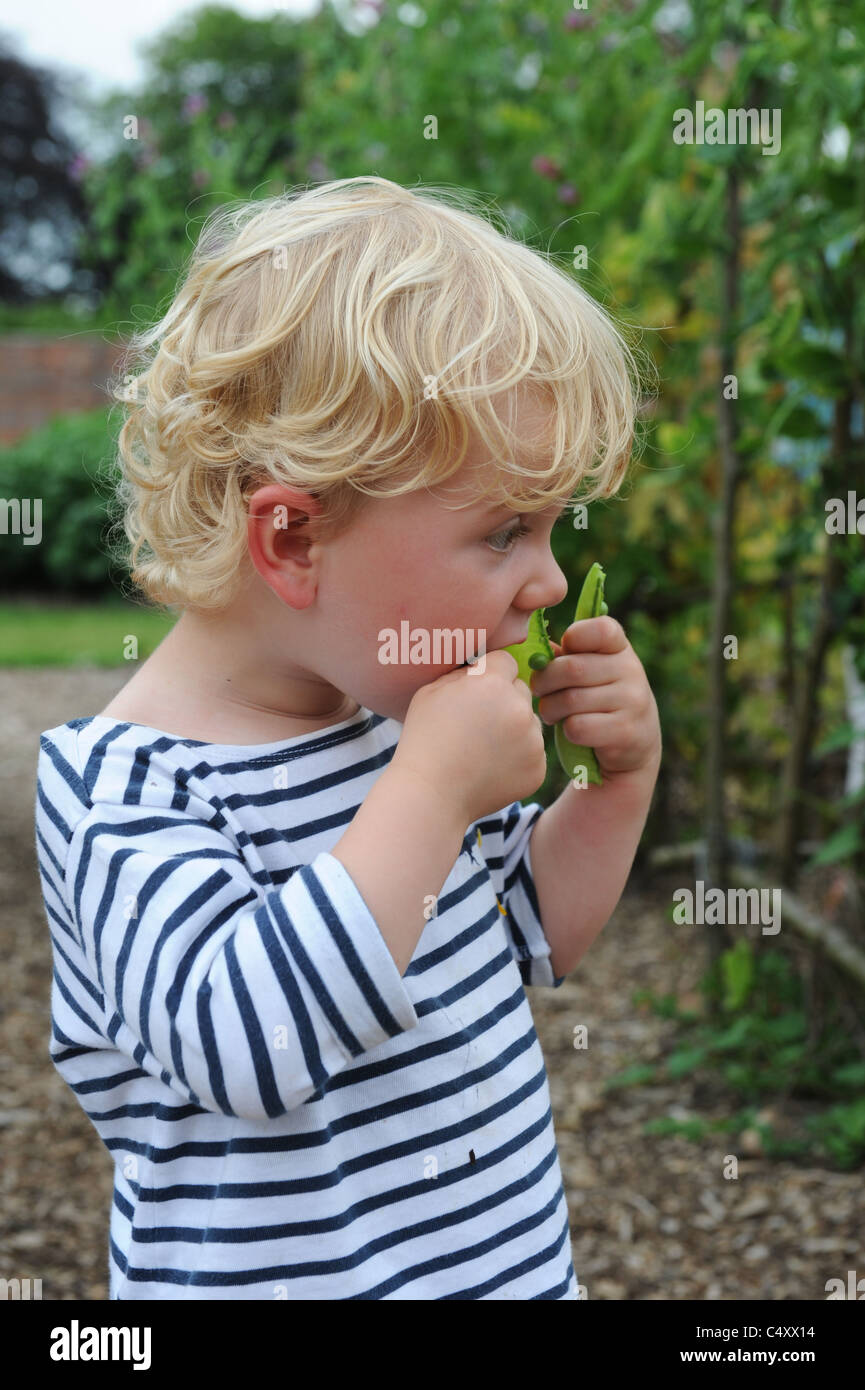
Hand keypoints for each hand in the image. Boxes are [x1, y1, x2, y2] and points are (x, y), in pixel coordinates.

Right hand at [392, 650, 547, 826]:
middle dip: (504, 701)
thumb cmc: (424, 740)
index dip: (489, 676)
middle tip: (477, 725)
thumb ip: (463, 673)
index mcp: (493, 684)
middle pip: (521, 691)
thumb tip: (482, 666)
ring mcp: (532, 741)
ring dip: (513, 730)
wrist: (431, 793)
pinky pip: (532, 753)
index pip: (507, 663)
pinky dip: (517, 759)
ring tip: (481, 751)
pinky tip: (490, 768)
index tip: (474, 694)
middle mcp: (520, 709)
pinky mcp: (538, 768)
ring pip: (529, 723)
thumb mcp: (431, 692)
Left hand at [528, 615, 661, 778]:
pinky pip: (578, 727)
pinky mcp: (627, 731)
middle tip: (540, 691)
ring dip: (550, 709)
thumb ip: (566, 657)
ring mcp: (633, 701)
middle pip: (571, 668)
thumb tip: (536, 654)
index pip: (600, 629)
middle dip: (544, 682)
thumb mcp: (590, 672)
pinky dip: (566, 731)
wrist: (634, 743)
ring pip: (571, 700)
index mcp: (620, 648)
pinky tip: (572, 731)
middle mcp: (631, 670)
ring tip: (552, 713)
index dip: (573, 638)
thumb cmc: (598, 701)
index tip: (561, 655)